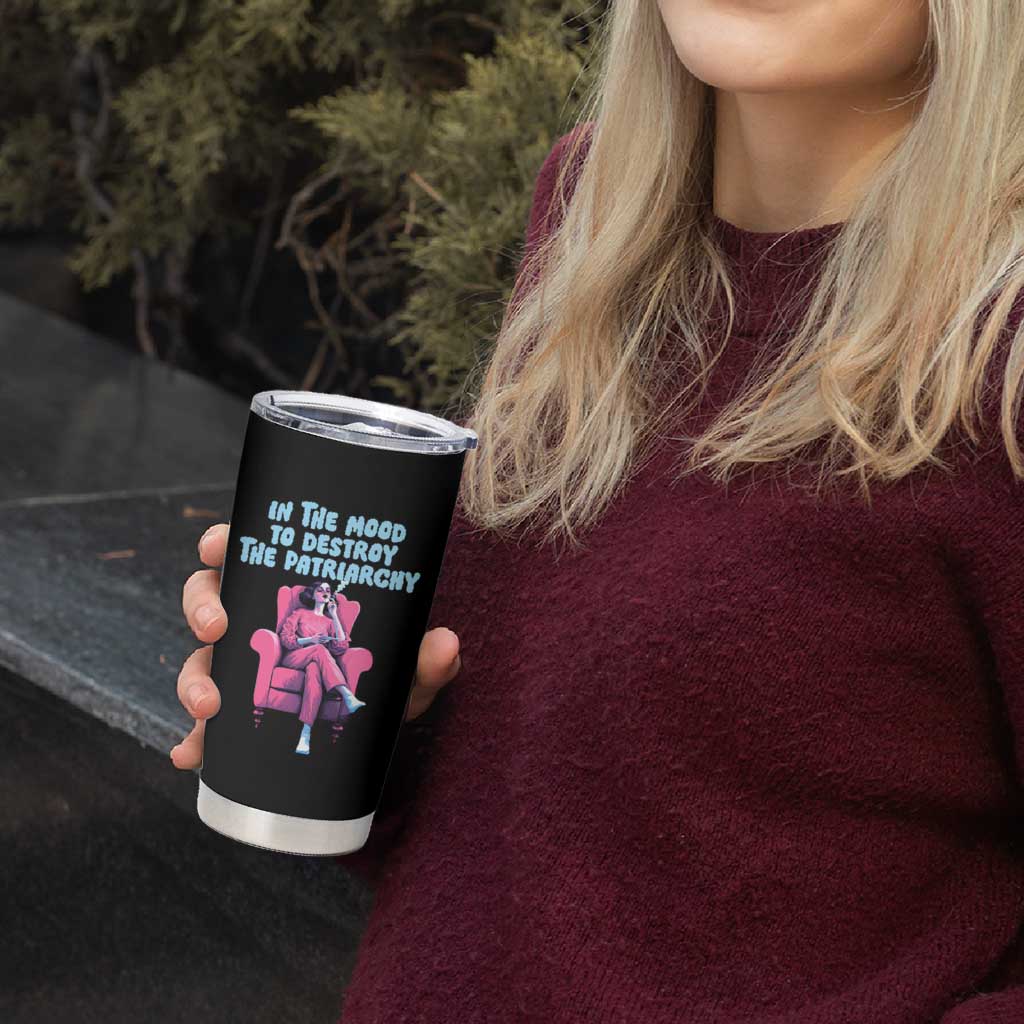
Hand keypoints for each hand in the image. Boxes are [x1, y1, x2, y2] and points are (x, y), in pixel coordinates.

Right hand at [170, 522, 459, 768]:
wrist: (379, 729)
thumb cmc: (388, 678)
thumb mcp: (409, 668)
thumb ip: (427, 658)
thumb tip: (446, 644)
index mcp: (292, 595)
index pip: (246, 553)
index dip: (221, 543)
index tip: (216, 546)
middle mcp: (259, 623)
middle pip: (208, 599)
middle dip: (202, 609)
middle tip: (217, 628)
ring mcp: (243, 669)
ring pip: (200, 659)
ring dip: (193, 679)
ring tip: (208, 707)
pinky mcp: (238, 715)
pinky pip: (205, 726)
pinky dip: (193, 740)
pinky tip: (191, 755)